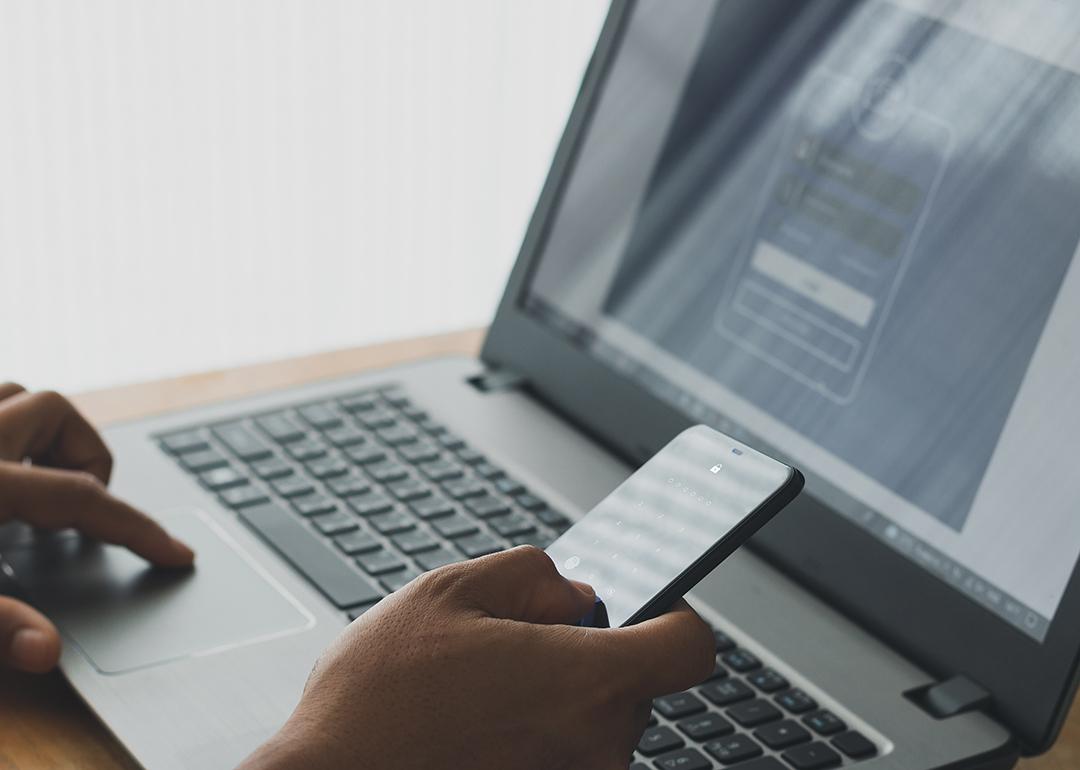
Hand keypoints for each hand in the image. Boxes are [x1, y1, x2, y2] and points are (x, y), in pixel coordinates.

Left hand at [0, 383, 193, 671]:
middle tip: (82, 508)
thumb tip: (46, 651)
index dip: (137, 528)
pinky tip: (4, 472)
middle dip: (85, 453)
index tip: (175, 552)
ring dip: (41, 429)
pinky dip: (5, 424)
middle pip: (55, 410)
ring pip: (14, 392)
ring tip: (41, 480)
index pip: (82, 496)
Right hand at [242, 546, 714, 769]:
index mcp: (584, 681)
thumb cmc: (379, 699)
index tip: (646, 605)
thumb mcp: (449, 592)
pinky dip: (540, 732)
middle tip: (521, 640)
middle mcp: (594, 745)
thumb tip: (575, 592)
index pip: (689, 648)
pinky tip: (482, 723)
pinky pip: (567, 752)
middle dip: (592, 651)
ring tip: (486, 688)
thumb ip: (531, 576)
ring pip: (598, 720)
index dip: (672, 616)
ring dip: (561, 695)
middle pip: (636, 683)